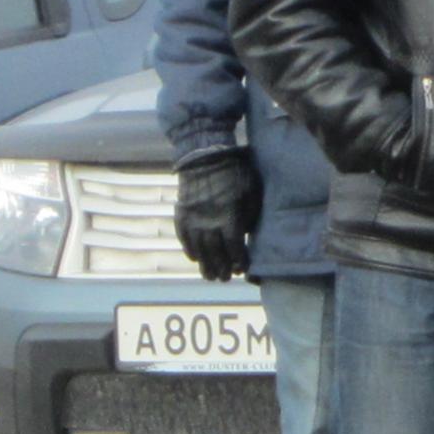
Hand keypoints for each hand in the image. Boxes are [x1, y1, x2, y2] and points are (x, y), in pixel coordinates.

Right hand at [174, 148, 260, 281]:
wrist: (205, 155)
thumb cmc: (235, 172)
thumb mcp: (251, 193)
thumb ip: (248, 216)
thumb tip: (244, 234)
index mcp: (229, 218)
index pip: (234, 248)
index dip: (238, 261)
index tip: (241, 270)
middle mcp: (209, 224)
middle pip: (215, 253)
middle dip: (220, 268)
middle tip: (224, 279)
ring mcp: (193, 220)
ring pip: (199, 249)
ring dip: (204, 265)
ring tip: (209, 276)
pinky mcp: (182, 213)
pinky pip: (184, 237)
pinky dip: (189, 249)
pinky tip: (194, 257)